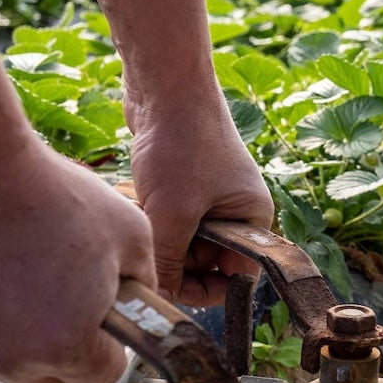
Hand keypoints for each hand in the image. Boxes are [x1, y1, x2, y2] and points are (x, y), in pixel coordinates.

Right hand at [0, 144, 155, 382]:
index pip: (100, 377)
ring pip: (5, 364)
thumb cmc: (54, 194)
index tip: (101, 321)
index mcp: (69, 346)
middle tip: (62, 305)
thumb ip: (146, 285)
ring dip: (17, 339)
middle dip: (64, 355)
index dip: (107, 348)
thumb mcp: (132, 234)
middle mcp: (13, 361)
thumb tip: (141, 308)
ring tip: (19, 278)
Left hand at [125, 87, 272, 305]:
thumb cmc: (182, 143)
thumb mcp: (174, 212)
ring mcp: (207, 196)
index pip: (236, 277)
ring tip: (137, 210)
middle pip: (204, 262)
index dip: (204, 289)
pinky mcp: (181, 183)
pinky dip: (147, 213)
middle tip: (147, 244)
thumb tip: (158, 301)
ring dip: (155, 234)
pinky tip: (130, 195)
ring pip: (179, 240)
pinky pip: (165, 216)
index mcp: (252, 220)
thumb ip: (167, 262)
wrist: (165, 82)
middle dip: (172, 258)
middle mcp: (235, 211)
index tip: (170, 289)